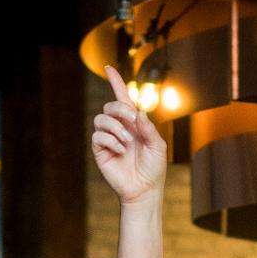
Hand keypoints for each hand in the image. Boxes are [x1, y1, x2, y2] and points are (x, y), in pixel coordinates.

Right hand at [91, 67, 167, 205]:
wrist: (144, 189)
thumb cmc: (153, 168)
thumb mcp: (158, 146)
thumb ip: (149, 128)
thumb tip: (139, 112)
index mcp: (134, 123)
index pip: (122, 98)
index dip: (115, 82)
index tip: (108, 68)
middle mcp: (119, 127)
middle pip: (110, 105)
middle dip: (121, 110)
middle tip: (133, 122)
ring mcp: (108, 138)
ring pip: (101, 119)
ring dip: (116, 127)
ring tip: (127, 142)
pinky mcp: (100, 150)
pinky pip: (98, 136)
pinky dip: (111, 140)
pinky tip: (121, 150)